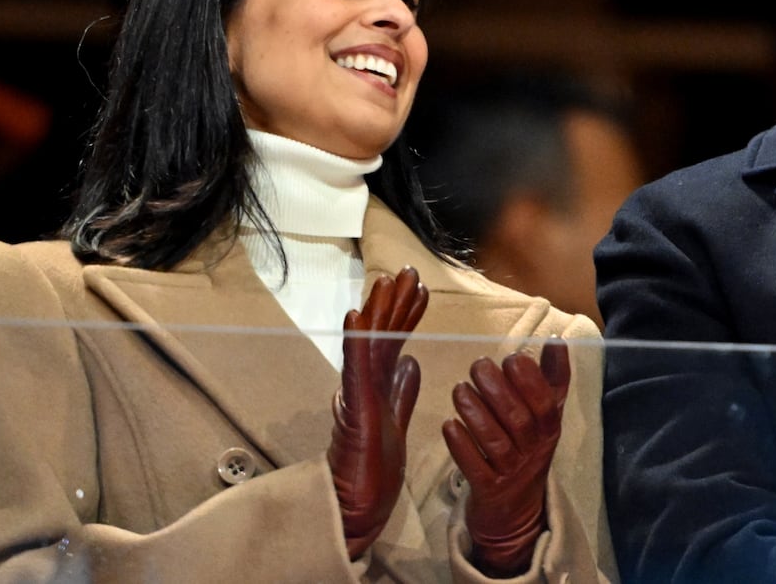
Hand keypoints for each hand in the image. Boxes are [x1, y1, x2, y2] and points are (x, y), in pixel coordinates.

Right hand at [327, 266, 428, 559]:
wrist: (357, 505)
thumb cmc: (373, 469)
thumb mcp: (396, 419)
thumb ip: (401, 390)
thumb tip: (411, 362)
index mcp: (379, 385)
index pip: (395, 342)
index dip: (407, 314)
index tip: (422, 289)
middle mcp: (366, 384)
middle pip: (382, 334)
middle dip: (395, 302)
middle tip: (408, 271)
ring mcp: (358, 394)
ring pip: (368, 343)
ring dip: (377, 310)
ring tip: (386, 280)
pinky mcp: (353, 408)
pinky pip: (354, 368)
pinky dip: (356, 340)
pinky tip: (357, 315)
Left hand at [442, 340, 570, 576]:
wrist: (515, 511)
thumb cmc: (528, 450)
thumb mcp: (545, 418)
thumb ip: (552, 379)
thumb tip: (557, 340)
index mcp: (549, 430)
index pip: (546, 404)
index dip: (530, 380)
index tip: (511, 358)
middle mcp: (533, 452)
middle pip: (518, 420)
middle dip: (498, 390)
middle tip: (478, 365)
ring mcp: (511, 473)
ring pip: (495, 442)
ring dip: (475, 413)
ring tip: (459, 390)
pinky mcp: (488, 490)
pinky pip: (475, 468)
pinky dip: (461, 446)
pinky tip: (448, 425)